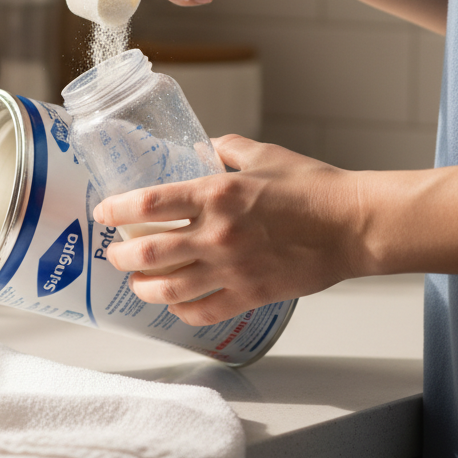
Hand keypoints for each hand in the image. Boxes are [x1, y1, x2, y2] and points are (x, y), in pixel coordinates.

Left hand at [92, 135, 368, 325]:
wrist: (355, 225)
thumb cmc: (313, 187)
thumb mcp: (263, 155)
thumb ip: (226, 150)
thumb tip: (204, 147)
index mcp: (215, 193)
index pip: (147, 204)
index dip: (115, 210)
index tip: (103, 212)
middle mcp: (216, 233)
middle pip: (147, 252)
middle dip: (120, 256)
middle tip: (114, 253)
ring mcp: (232, 268)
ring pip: (168, 287)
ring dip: (142, 287)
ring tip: (135, 283)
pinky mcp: (251, 294)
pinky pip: (202, 310)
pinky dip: (180, 310)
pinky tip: (173, 304)